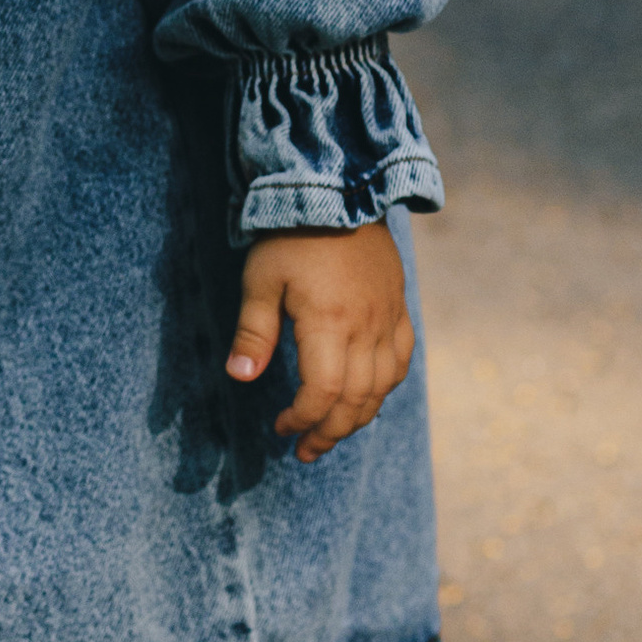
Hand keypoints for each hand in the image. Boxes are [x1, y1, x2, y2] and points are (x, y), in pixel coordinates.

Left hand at [225, 220, 414, 466]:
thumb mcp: (262, 279)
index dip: (303, 418)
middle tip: (305, 450)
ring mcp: (388, 318)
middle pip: (357, 399)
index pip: (324, 391)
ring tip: (331, 433)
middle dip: (330, 432)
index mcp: (329, 322)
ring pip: (383, 386)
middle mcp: (366, 327)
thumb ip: (254, 330)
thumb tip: (240, 376)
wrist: (342, 191)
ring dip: (357, 418)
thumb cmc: (292, 235)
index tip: (280, 428)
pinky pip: (401, 361)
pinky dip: (384, 388)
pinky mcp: (398, 308)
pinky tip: (366, 398)